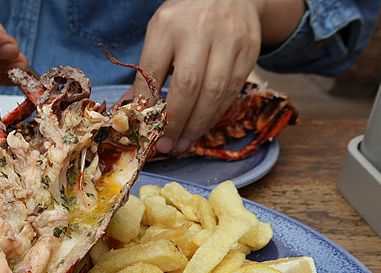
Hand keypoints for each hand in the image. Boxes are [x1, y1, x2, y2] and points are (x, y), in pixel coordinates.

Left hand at [130, 0, 264, 153]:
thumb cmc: (186, 18)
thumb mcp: (160, 34)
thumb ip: (147, 73)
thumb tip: (131, 112)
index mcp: (168, 26)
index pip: (153, 73)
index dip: (149, 107)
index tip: (147, 132)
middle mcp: (200, 30)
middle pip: (189, 86)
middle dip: (177, 122)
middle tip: (167, 145)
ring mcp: (229, 39)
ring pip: (215, 92)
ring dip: (198, 124)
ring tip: (184, 143)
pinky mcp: (250, 50)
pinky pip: (233, 90)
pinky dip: (216, 113)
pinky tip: (203, 125)